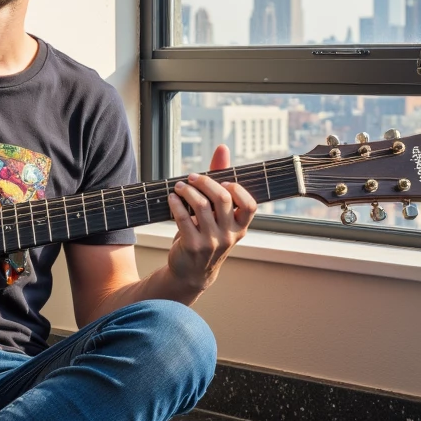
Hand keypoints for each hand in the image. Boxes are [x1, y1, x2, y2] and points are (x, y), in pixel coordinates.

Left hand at [166, 144, 256, 301]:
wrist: (192, 272)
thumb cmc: (206, 235)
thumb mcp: (217, 214)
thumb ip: (220, 180)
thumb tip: (222, 148)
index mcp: (240, 227)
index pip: (250, 206)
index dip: (238, 190)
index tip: (224, 182)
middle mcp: (229, 235)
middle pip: (223, 199)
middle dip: (205, 182)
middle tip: (192, 178)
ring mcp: (211, 242)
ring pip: (200, 206)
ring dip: (187, 191)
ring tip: (179, 186)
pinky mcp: (192, 246)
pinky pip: (183, 217)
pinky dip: (175, 203)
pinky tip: (171, 198)